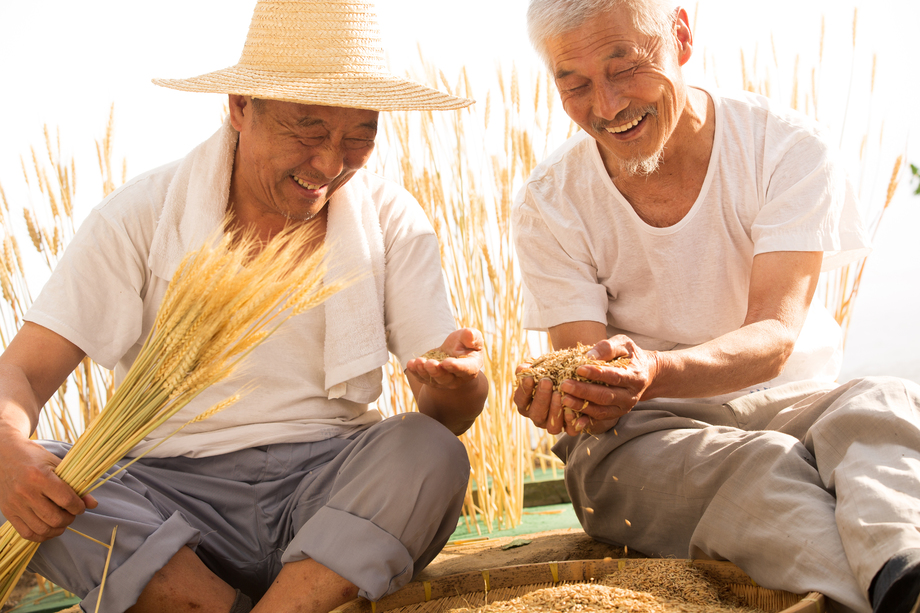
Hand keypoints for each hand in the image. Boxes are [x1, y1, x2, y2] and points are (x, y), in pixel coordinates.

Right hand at [0, 436, 96, 541]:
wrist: (5, 456)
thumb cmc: (34, 458)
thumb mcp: (57, 465)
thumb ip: (75, 485)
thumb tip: (92, 503)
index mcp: (40, 477)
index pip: (66, 500)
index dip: (79, 507)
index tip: (81, 506)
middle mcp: (26, 492)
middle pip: (55, 518)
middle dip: (69, 519)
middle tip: (72, 514)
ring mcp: (15, 504)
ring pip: (42, 529)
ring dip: (57, 529)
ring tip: (62, 521)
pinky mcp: (8, 512)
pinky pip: (27, 533)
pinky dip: (42, 535)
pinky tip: (49, 528)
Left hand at [406, 328, 484, 389]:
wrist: (455, 352)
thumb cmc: (466, 343)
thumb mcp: (473, 337)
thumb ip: (473, 336)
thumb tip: (470, 335)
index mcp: (471, 367)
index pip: (465, 369)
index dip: (456, 367)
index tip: (446, 362)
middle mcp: (457, 378)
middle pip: (446, 379)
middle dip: (436, 371)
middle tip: (429, 363)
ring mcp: (442, 381)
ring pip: (432, 379)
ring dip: (423, 371)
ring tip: (418, 361)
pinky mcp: (430, 379)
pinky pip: (421, 377)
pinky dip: (415, 371)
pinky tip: (411, 363)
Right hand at [513, 368, 567, 434]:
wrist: (572, 378)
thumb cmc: (551, 371)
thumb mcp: (539, 365)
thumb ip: (529, 367)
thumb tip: (524, 369)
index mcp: (526, 403)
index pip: (521, 400)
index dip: (524, 390)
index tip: (530, 377)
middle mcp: (537, 417)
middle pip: (536, 414)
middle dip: (541, 398)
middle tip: (547, 382)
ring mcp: (552, 425)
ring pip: (552, 427)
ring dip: (555, 410)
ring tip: (559, 394)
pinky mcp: (569, 428)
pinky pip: (570, 430)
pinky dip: (573, 423)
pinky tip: (575, 410)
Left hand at [514, 335, 657, 435]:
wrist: (645, 373)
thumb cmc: (630, 356)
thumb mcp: (623, 344)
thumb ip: (608, 347)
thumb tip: (589, 356)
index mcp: (635, 377)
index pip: (614, 376)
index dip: (597, 374)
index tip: (579, 369)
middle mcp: (631, 396)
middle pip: (606, 396)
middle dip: (584, 391)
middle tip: (564, 385)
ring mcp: (623, 408)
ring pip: (601, 410)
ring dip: (581, 406)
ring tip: (563, 399)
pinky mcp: (615, 414)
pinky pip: (598, 418)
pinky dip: (583, 417)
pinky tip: (569, 412)